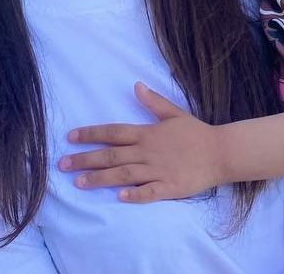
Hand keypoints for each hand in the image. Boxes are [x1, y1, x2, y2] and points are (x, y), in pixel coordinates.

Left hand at [58, 82, 224, 203]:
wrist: (221, 152)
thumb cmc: (197, 133)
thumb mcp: (175, 113)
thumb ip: (153, 102)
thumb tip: (136, 85)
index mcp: (148, 133)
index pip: (114, 132)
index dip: (91, 134)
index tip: (70, 138)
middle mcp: (148, 152)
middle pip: (112, 155)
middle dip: (85, 159)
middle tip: (62, 165)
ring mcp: (158, 170)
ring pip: (123, 174)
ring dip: (100, 178)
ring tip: (79, 183)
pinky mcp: (169, 187)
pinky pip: (149, 192)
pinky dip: (134, 194)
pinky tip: (118, 197)